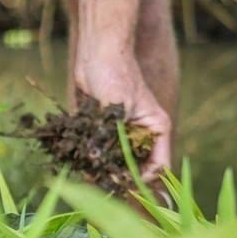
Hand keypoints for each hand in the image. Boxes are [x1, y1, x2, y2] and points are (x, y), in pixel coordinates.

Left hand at [74, 56, 171, 183]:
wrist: (96, 50)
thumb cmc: (114, 73)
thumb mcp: (115, 108)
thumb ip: (112, 137)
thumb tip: (101, 165)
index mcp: (156, 129)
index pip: (159, 167)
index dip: (143, 182)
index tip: (123, 187)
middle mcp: (141, 134)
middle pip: (135, 168)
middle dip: (119, 178)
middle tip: (101, 186)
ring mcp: (122, 132)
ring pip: (115, 161)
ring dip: (102, 169)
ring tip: (87, 175)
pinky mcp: (103, 128)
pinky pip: (98, 149)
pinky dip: (89, 157)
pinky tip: (77, 162)